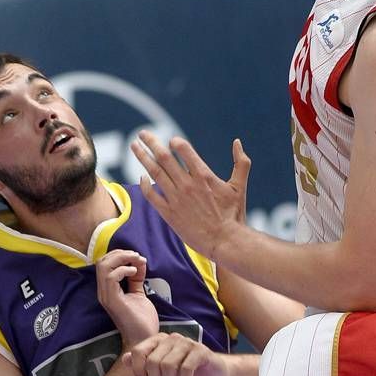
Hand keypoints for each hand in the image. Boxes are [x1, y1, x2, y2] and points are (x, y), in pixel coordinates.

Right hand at [95, 249, 158, 349]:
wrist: (144, 340)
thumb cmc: (142, 320)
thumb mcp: (138, 293)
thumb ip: (136, 278)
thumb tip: (138, 261)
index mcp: (108, 290)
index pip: (104, 263)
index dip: (119, 254)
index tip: (136, 257)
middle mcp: (103, 292)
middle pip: (101, 261)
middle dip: (120, 253)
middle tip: (136, 256)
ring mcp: (106, 296)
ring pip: (103, 266)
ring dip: (122, 258)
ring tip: (136, 261)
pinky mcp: (112, 301)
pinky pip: (110, 277)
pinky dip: (123, 269)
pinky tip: (135, 272)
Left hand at [123, 332, 229, 375]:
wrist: (212, 371)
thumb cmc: (183, 369)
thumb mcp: (160, 369)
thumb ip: (142, 363)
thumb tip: (125, 359)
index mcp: (159, 339)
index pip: (138, 351)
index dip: (138, 370)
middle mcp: (171, 337)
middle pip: (152, 362)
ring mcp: (186, 343)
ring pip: (168, 366)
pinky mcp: (200, 351)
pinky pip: (185, 369)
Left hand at [131, 131, 250, 258]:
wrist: (224, 242)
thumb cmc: (233, 215)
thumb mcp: (239, 186)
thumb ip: (241, 162)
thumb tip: (237, 141)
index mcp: (203, 175)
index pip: (184, 150)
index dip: (176, 143)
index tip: (171, 140)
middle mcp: (187, 184)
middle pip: (164, 157)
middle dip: (152, 142)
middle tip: (142, 133)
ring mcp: (176, 199)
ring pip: (155, 173)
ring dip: (143, 157)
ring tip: (134, 146)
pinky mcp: (169, 214)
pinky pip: (152, 196)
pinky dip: (144, 185)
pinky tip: (140, 177)